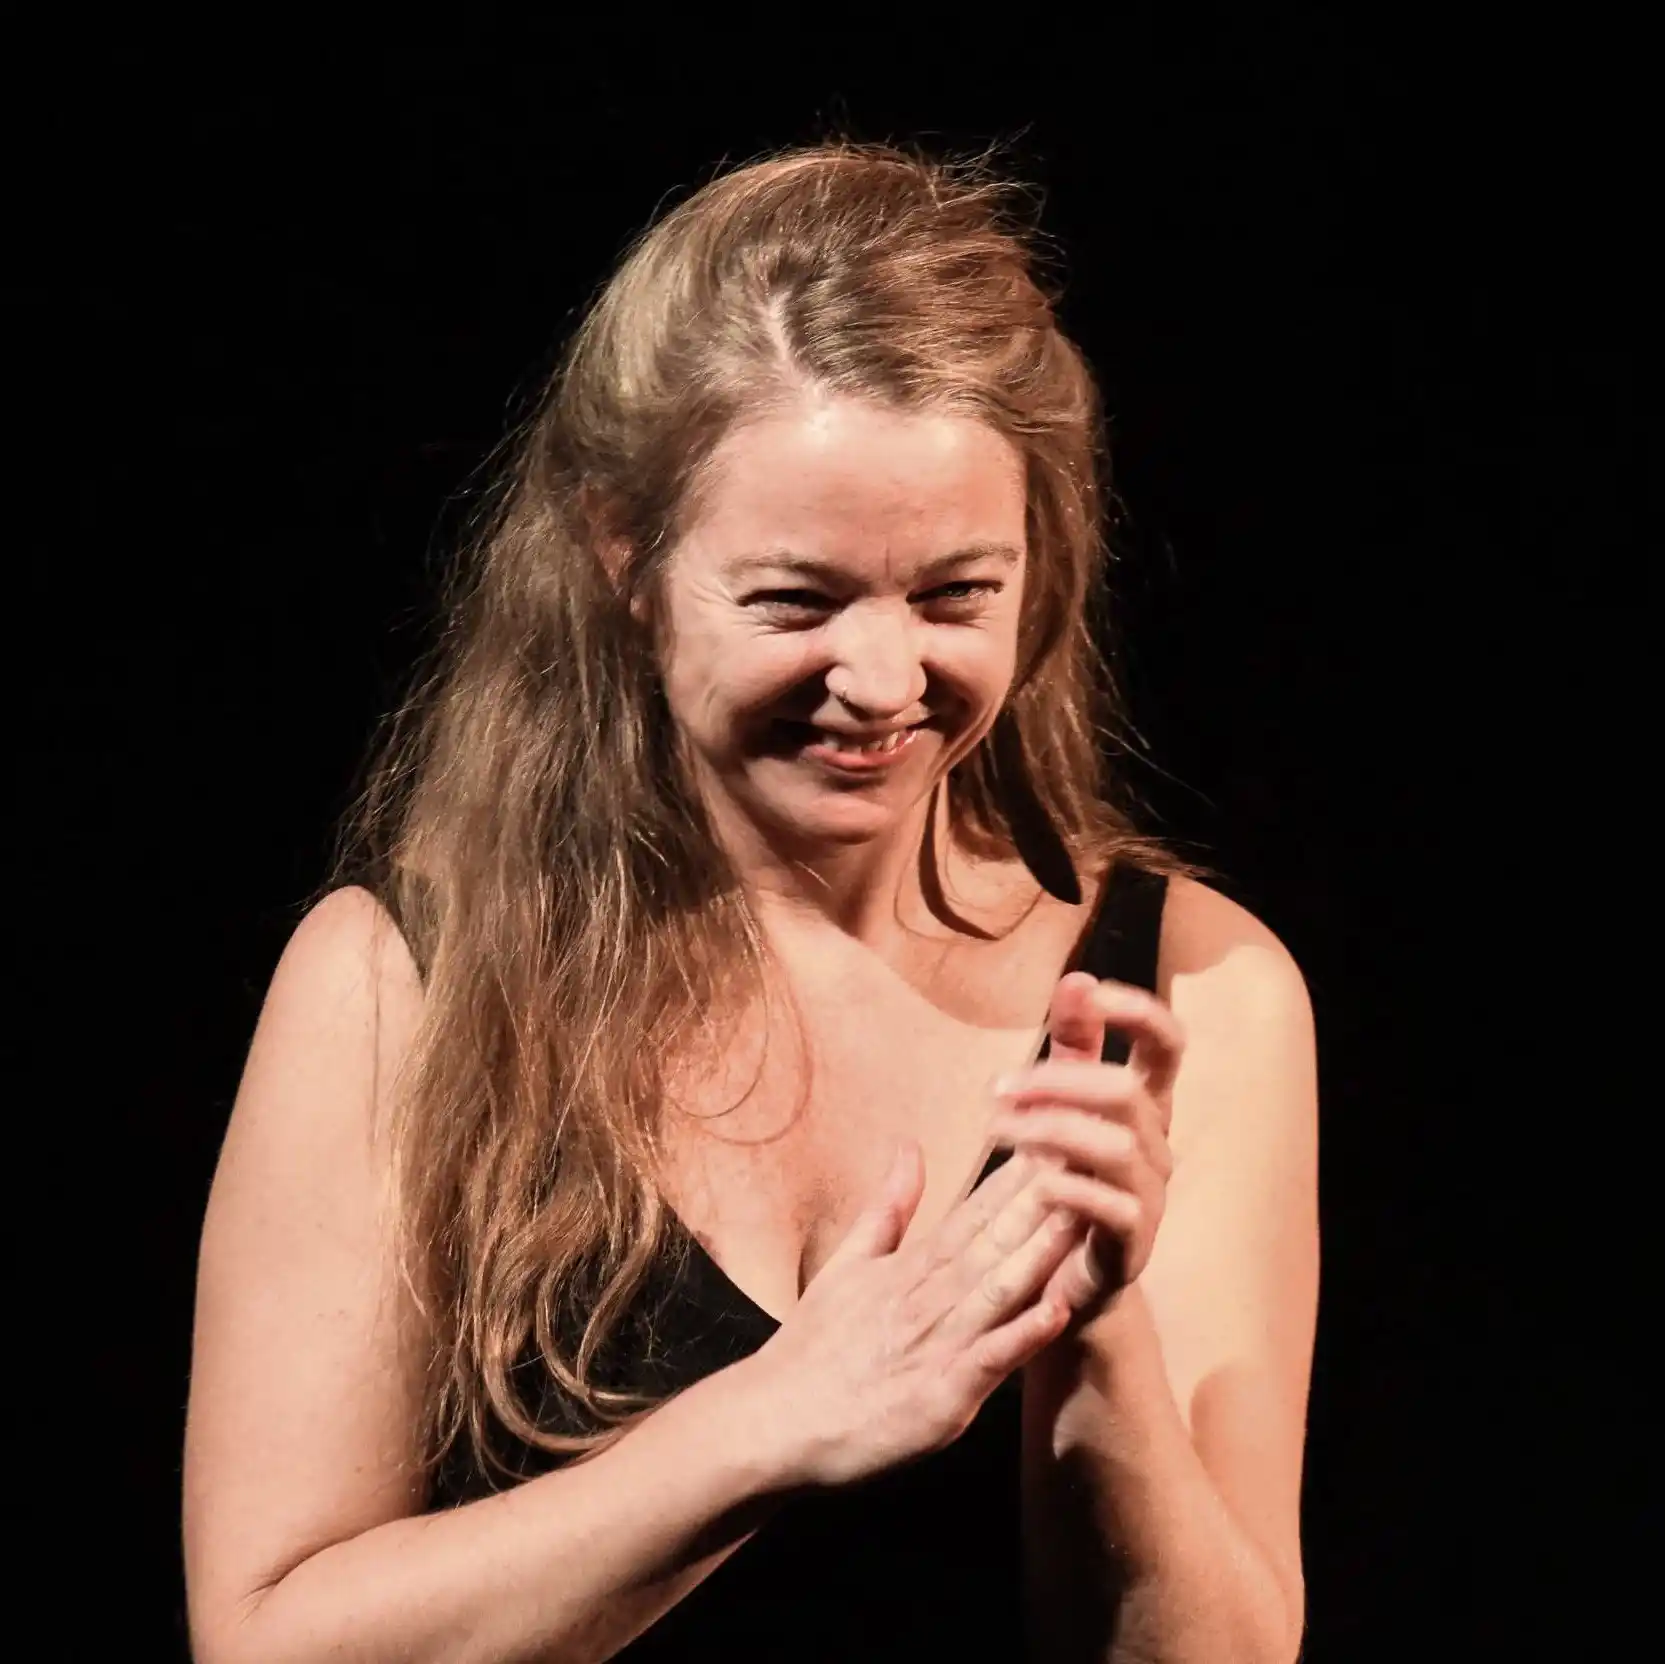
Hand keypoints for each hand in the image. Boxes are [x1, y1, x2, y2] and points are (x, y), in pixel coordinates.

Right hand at [744, 1142, 1087, 1489]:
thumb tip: (909, 1146)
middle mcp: (927, 1297)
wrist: (772, 1423)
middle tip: (1085, 1154)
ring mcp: (936, 1345)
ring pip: (999, 1288)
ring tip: (1082, 1215)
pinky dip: (1023, 1335)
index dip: (1018, 1176)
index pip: (973, 1212)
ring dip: (1041, 1251)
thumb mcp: (847, 1263)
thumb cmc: (812, 1349)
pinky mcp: (941, 1396)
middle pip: (993, 1239)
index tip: (1057, 1139)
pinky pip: (990, 1360)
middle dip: (1041, 1198)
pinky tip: (1059, 1310)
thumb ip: (887, 1208)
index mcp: (910, 1268)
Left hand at [988, 971, 1184, 1324]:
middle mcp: (1158, 1145)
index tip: (1088, 991)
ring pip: (1115, 1145)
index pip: (1168, 1043)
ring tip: (993, 1129)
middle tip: (994, 1088)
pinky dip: (1071, 1188)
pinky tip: (1033, 1182)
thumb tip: (1076, 978)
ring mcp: (1151, 1196)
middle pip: (1125, 1090)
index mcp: (1147, 1105)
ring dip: (1048, 1130)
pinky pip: (1113, 1208)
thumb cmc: (1067, 1178)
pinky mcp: (1133, 1245)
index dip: (1138, 1012)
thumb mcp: (1066, 1104)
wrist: (1063, 1279)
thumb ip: (1074, 1043)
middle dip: (1056, 1080)